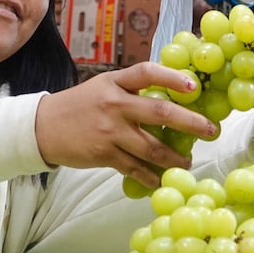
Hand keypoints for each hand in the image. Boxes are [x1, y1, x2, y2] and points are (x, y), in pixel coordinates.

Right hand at [35, 62, 216, 187]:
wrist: (43, 127)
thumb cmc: (78, 106)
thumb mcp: (102, 87)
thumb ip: (130, 90)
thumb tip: (169, 97)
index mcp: (114, 83)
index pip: (147, 72)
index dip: (173, 78)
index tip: (194, 87)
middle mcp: (114, 104)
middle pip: (160, 113)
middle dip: (191, 123)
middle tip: (210, 131)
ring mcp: (109, 131)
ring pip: (152, 147)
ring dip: (175, 158)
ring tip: (187, 162)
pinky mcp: (104, 154)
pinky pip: (135, 168)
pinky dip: (151, 176)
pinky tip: (161, 179)